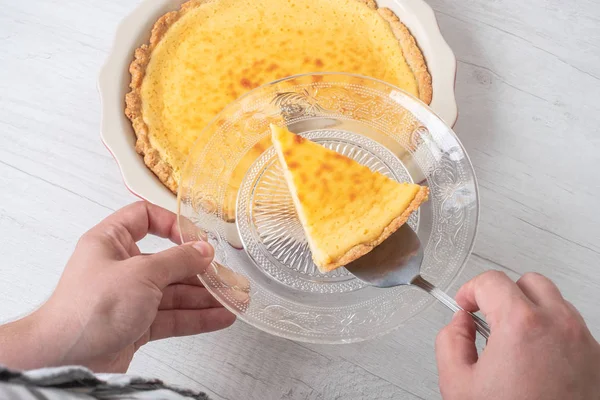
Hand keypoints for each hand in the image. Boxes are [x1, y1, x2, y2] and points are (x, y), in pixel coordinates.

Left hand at [0, 202, 235, 372]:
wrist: (66, 359)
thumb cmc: (90, 309)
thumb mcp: (141, 274)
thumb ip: (178, 260)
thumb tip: (204, 250)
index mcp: (111, 242)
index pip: (144, 218)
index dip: (172, 224)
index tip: (197, 237)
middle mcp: (121, 267)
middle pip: (168, 260)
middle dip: (200, 270)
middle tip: (228, 275)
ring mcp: (129, 298)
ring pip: (174, 292)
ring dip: (205, 296)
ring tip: (234, 298)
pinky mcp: (136, 324)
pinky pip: (172, 316)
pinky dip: (196, 317)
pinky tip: (220, 316)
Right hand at [436, 271, 599, 399]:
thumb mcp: (458, 384)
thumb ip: (449, 341)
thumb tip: (460, 324)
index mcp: (521, 324)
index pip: (491, 281)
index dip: (469, 290)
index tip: (464, 304)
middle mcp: (558, 325)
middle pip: (528, 282)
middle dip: (503, 294)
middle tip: (487, 316)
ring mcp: (583, 341)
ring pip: (553, 302)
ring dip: (529, 311)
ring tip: (511, 342)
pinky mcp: (596, 359)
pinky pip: (571, 328)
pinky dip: (551, 332)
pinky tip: (534, 358)